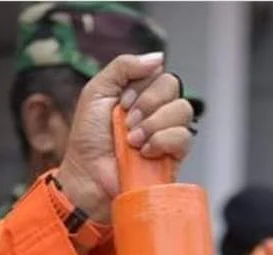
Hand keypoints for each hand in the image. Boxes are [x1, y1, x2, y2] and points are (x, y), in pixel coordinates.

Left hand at [56, 54, 194, 223]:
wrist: (88, 178)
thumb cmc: (88, 141)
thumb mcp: (97, 91)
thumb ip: (123, 67)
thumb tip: (158, 58)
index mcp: (140, 94)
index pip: (158, 73)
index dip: (142, 86)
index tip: (122, 103)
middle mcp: (156, 112)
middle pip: (173, 87)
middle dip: (148, 103)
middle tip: (128, 122)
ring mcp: (167, 135)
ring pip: (182, 111)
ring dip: (154, 123)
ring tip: (134, 140)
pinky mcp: (174, 158)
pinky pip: (184, 137)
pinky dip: (162, 141)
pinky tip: (145, 152)